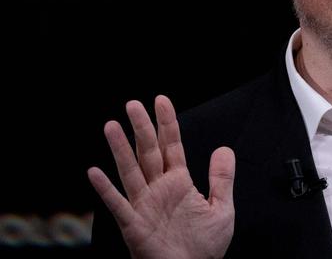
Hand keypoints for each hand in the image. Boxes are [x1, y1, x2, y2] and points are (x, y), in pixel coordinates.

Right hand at [87, 95, 234, 258]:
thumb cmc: (204, 248)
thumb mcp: (222, 209)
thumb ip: (222, 178)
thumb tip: (224, 148)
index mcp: (179, 182)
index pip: (172, 145)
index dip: (166, 123)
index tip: (161, 100)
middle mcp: (158, 189)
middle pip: (149, 152)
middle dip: (141, 128)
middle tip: (133, 104)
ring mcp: (144, 205)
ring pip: (131, 171)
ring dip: (121, 149)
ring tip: (112, 126)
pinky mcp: (134, 226)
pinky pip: (118, 205)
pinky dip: (105, 190)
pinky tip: (95, 172)